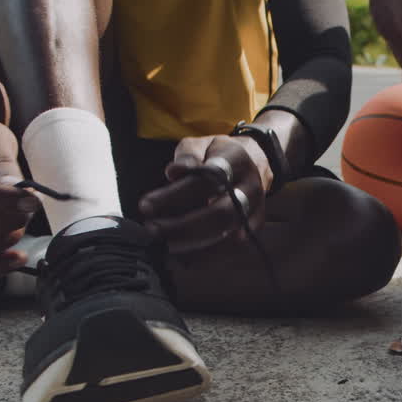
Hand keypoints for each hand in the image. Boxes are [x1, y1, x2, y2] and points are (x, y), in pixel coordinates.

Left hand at [139, 134, 270, 255]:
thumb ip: (187, 155)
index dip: (176, 194)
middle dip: (183, 226)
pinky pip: (231, 250)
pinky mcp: (253, 230)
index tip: (145, 205)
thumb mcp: (201, 144)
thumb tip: (174, 172)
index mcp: (237, 161)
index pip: (207, 180)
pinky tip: (182, 257)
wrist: (253, 164)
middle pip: (221, 213)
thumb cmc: (216, 156)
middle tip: (152, 230)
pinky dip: (205, 257)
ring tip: (164, 246)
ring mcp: (255, 211)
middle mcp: (250, 188)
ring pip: (228, 236)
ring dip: (193, 245)